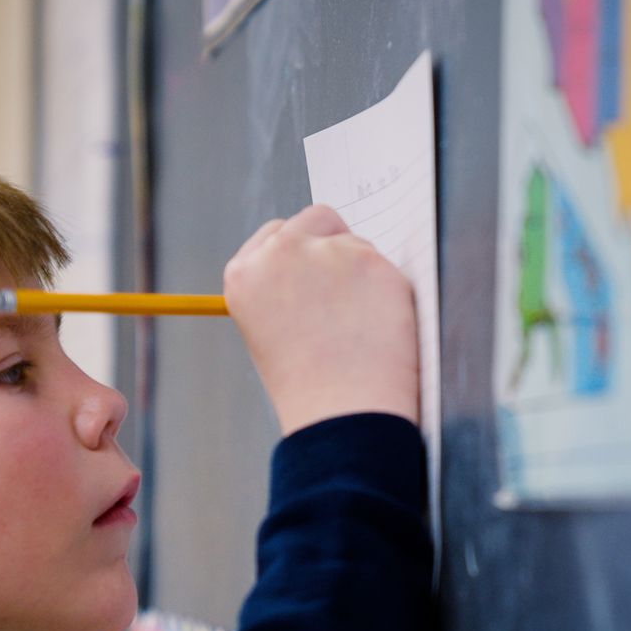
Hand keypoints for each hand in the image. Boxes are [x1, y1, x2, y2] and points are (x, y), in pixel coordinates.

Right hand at [222, 205, 419, 433]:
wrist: (342, 412)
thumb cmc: (307, 384)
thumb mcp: (269, 328)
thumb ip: (285, 286)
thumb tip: (319, 262)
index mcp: (244, 273)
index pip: (276, 234)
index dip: (299, 254)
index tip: (312, 277)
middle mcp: (279, 253)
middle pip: (315, 219)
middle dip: (331, 245)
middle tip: (342, 293)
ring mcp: (327, 253)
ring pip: (355, 242)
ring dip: (360, 272)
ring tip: (356, 326)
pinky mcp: (371, 260)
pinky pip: (385, 264)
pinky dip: (386, 290)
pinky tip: (378, 325)